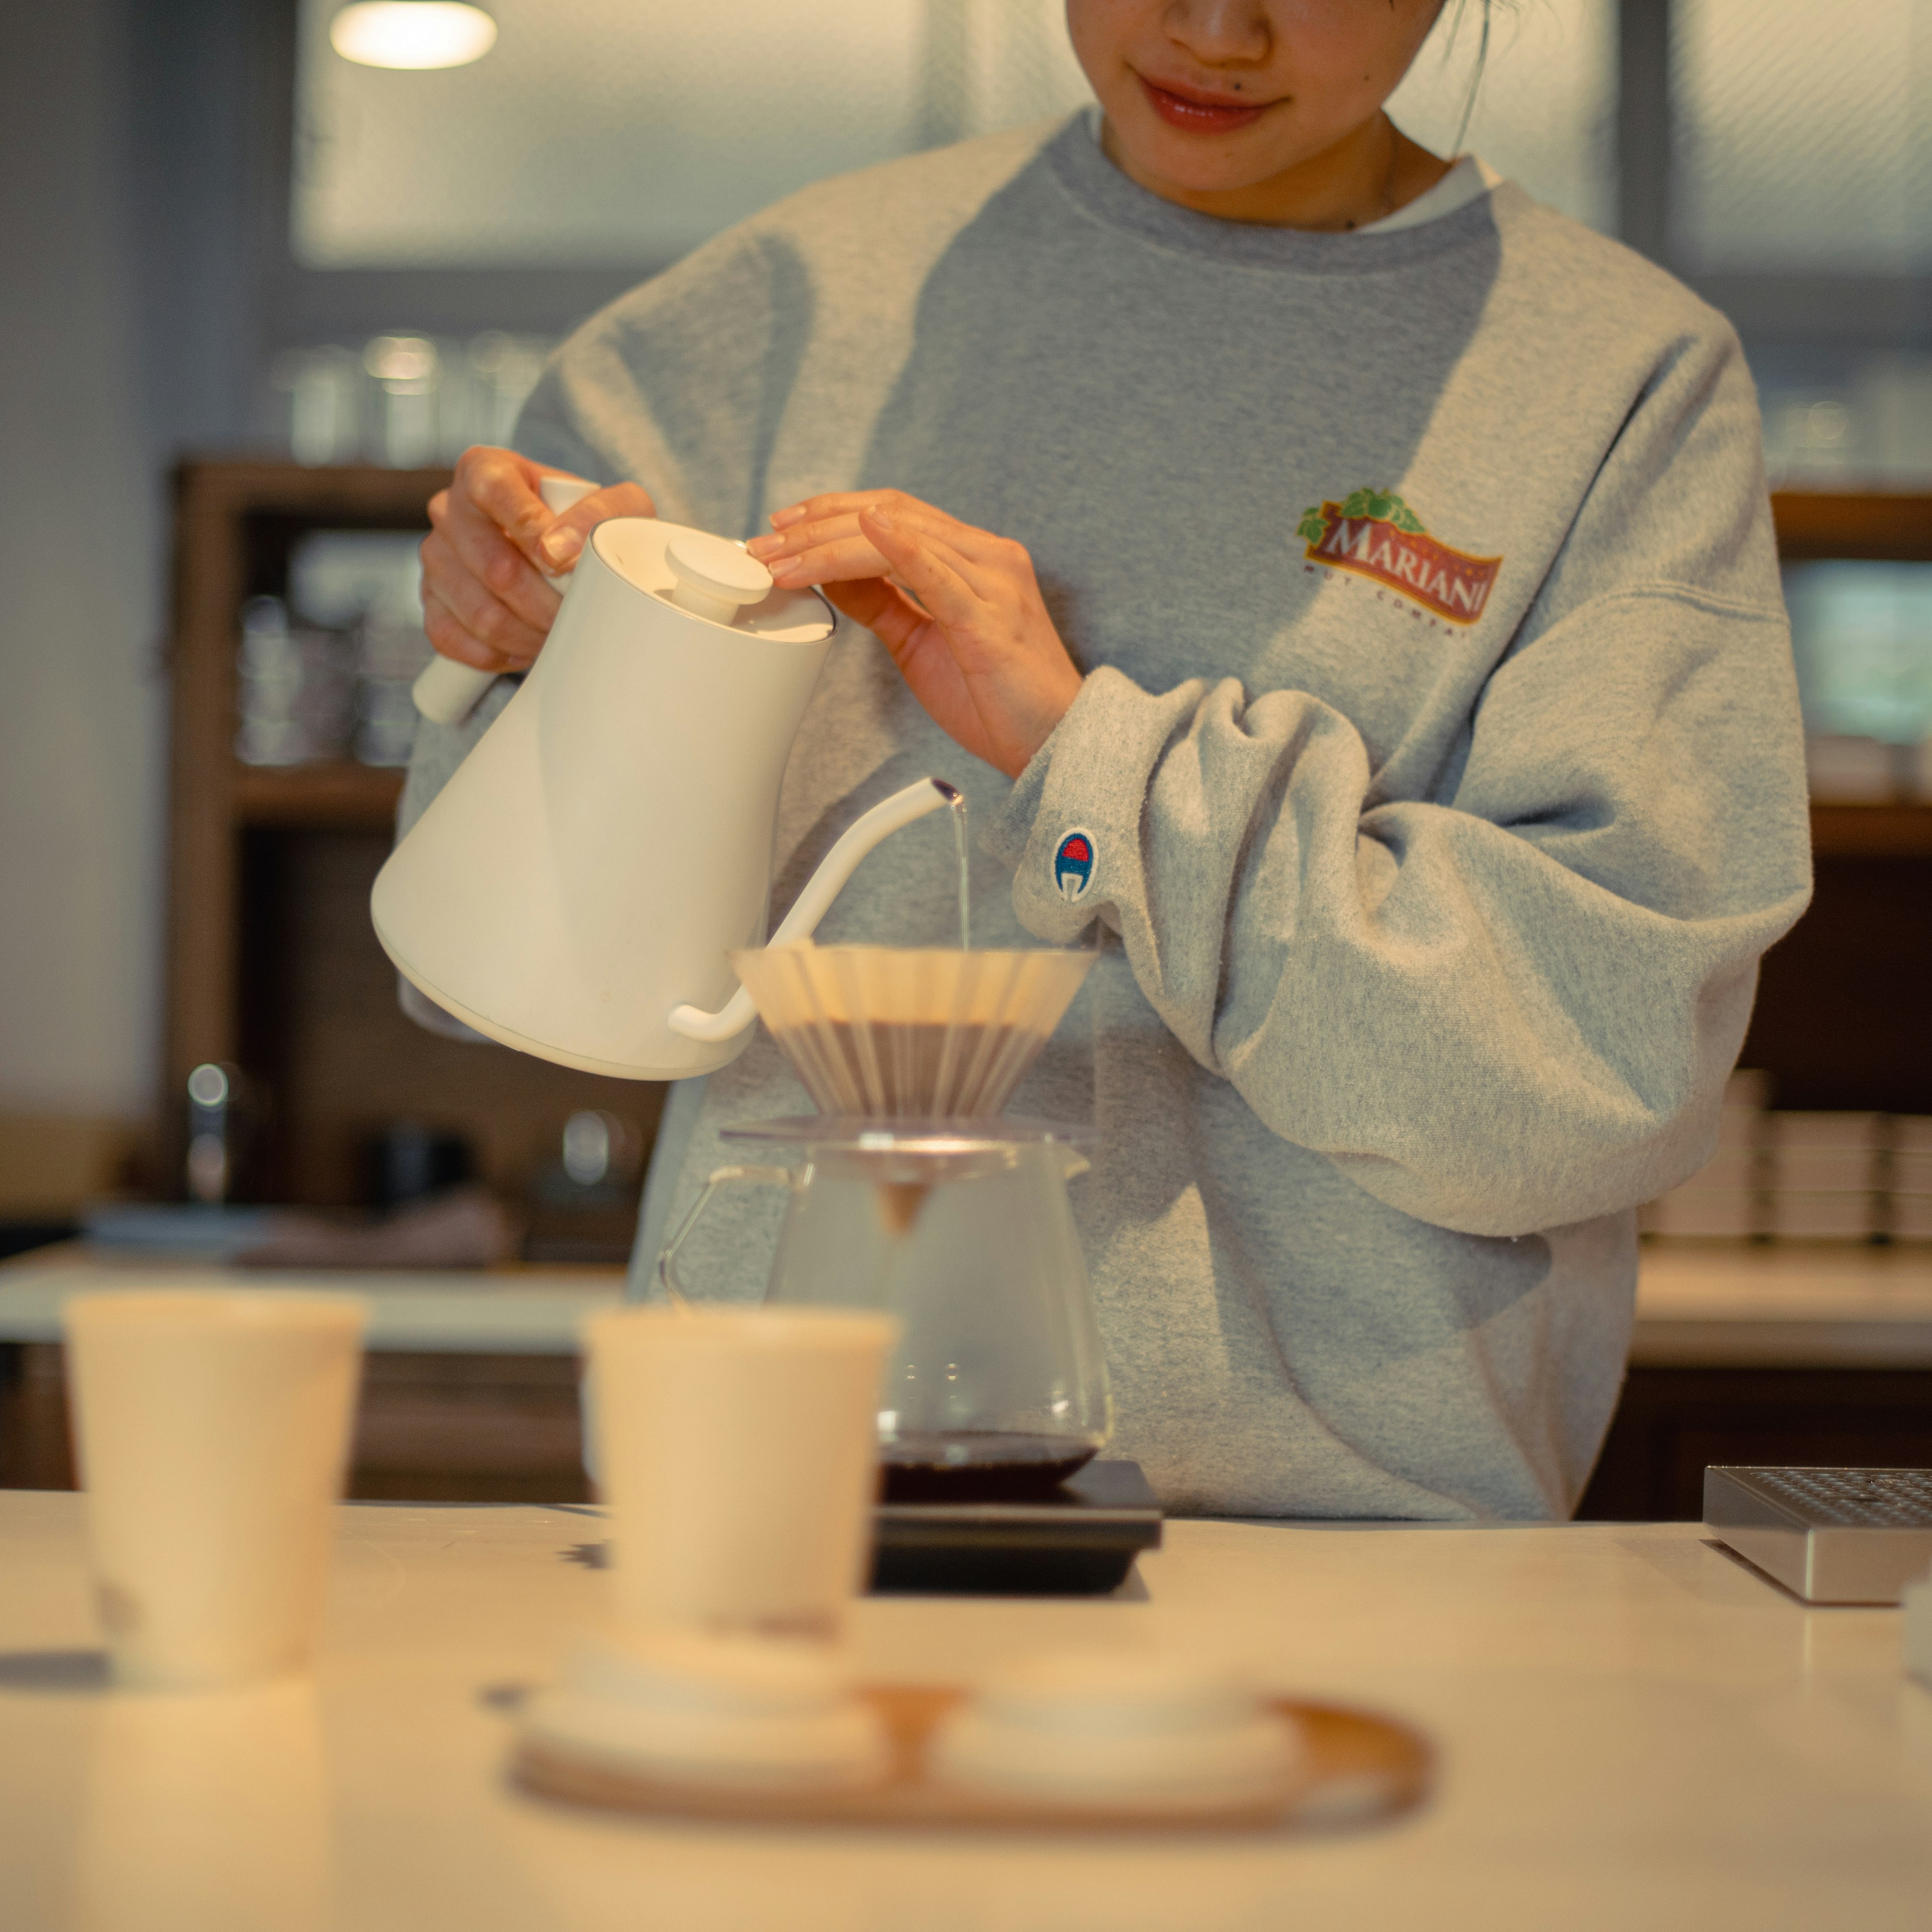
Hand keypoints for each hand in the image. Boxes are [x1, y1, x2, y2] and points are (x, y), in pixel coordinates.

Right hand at [420, 445, 653, 672]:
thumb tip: (560, 552)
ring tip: (558, 636)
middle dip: (544, 604)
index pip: (493, 491)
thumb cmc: (592, 527)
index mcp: (485, 470)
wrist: (573, 558)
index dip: (529, 529)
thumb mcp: (617, 505)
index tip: (562, 563)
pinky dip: (498, 655)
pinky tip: (526, 647)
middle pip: (493, 567)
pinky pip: (453, 640)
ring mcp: (436, 558)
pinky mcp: (431, 603)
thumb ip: (596, 514)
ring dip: (528, 636)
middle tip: (576, 618)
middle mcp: (450, 509)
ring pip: (479, 613)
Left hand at [747, 491, 1082, 778]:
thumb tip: (829, 577)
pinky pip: (939, 574)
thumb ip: (880, 603)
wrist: (1051, 743)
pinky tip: (866, 530)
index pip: (894, 511)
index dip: (834, 511)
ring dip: (831, 545)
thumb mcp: (918, 643)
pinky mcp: (991, 618)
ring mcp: (993, 582)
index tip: (783, 526)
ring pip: (901, 539)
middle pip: (890, 515)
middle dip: (818, 526)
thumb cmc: (996, 699)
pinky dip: (900, 547)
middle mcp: (986, 556)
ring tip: (783, 559)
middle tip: (764, 543)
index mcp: (971, 558)